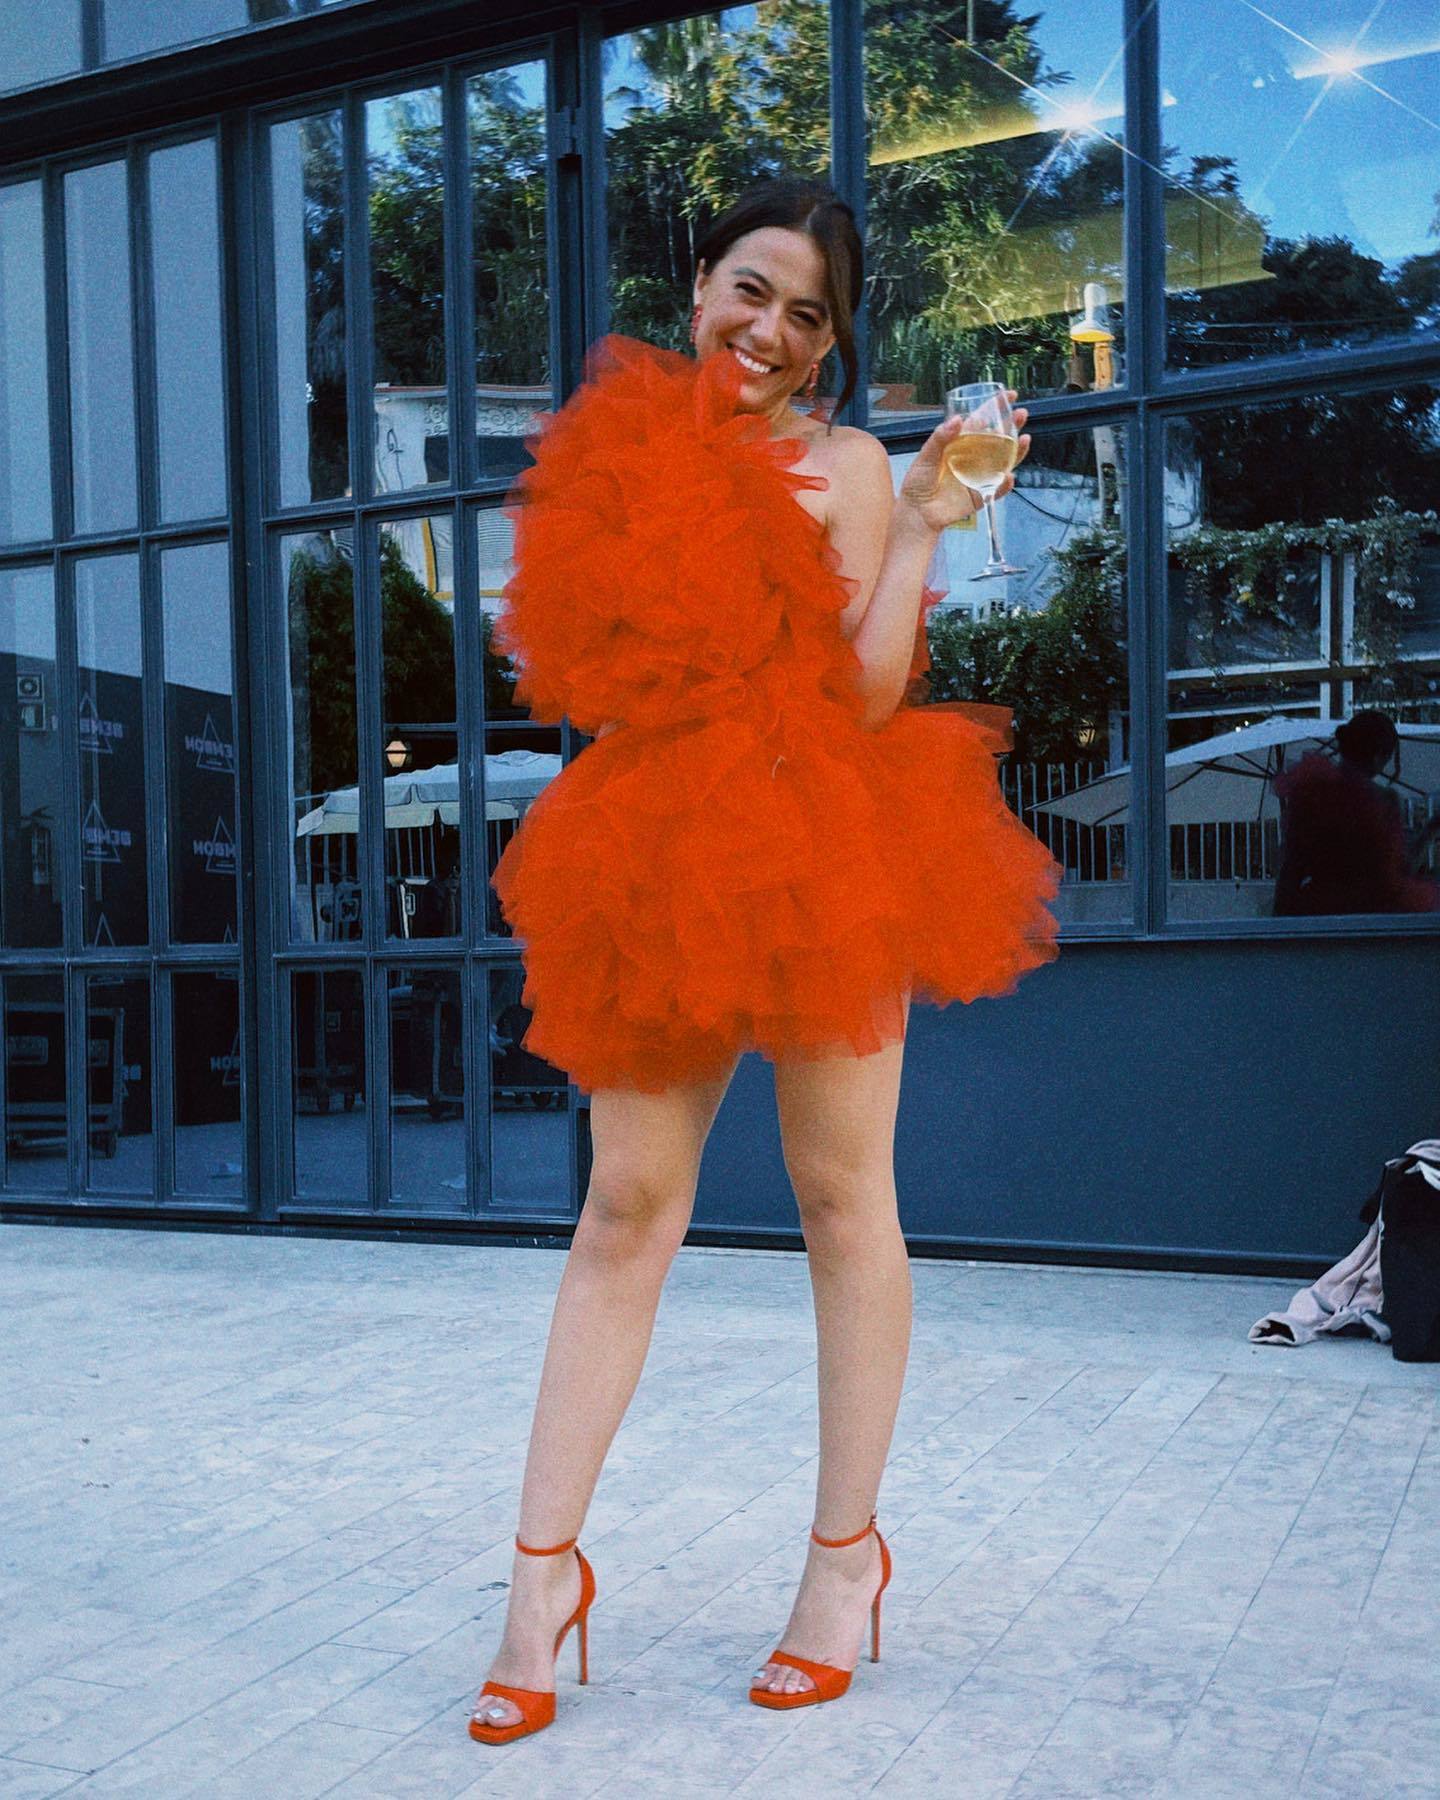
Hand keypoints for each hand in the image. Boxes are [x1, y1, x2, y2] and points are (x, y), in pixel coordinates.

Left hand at [895, 391, 1029, 534]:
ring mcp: (979, 475)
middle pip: (998, 438)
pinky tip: (1008, 476)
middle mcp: (973, 456)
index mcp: (960, 443)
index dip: (995, 407)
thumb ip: (940, 438)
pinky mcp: (980, 495)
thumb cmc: (918, 483)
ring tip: (1025, 439)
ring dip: (1017, 451)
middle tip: (1021, 414)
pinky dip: (1004, 484)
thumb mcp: (925, 456)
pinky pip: (996, 489)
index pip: (981, 420)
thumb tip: (957, 420)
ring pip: (1004, 461)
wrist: (917, 513)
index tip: (1008, 395)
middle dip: (1012, 425)